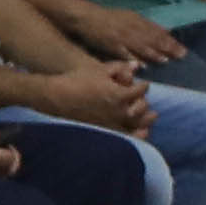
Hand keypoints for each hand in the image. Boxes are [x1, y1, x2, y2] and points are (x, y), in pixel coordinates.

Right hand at [18, 62, 143, 131]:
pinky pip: (125, 137)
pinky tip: (139, 133)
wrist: (56, 98)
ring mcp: (111, 124)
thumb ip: (119, 68)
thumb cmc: (76, 80)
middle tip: (146, 103)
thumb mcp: (98, 70)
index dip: (143, 86)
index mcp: (119, 94)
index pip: (140, 90)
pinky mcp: (104, 133)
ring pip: (137, 125)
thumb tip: (135, 66)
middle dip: (145, 104)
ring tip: (150, 118)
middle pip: (142, 108)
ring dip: (145, 121)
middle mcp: (118, 111)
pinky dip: (135, 136)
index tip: (143, 86)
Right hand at [96, 7, 189, 64]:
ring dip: (154, 54)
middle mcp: (133, 28)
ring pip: (141, 46)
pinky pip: (124, 53)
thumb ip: (147, 26)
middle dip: (168, 48)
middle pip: (153, 39)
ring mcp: (122, 37)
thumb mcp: (131, 17)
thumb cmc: (110, 18)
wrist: (88, 17)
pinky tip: (142, 66)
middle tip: (181, 56)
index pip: (159, 32)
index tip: (183, 50)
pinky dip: (134, 59)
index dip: (172, 41)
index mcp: (138, 21)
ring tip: (165, 61)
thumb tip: (166, 32)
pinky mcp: (112, 45)